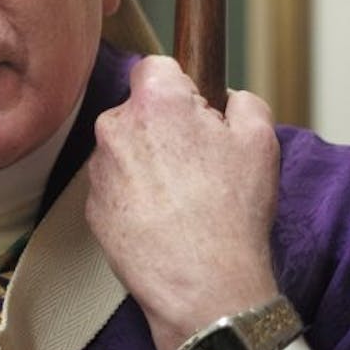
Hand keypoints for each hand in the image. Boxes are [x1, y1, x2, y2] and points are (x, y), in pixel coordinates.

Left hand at [87, 56, 280, 349]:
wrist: (201, 282)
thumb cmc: (230, 212)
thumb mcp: (259, 141)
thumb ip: (242, 101)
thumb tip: (225, 98)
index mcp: (154, 102)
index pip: (155, 67)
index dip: (180, 86)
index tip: (195, 110)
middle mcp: (114, 127)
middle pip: (138, 111)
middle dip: (164, 128)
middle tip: (198, 162)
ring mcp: (98, 167)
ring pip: (125, 150)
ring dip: (148, 163)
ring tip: (183, 198)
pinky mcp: (90, 204)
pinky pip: (115, 186)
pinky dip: (134, 195)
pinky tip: (162, 218)